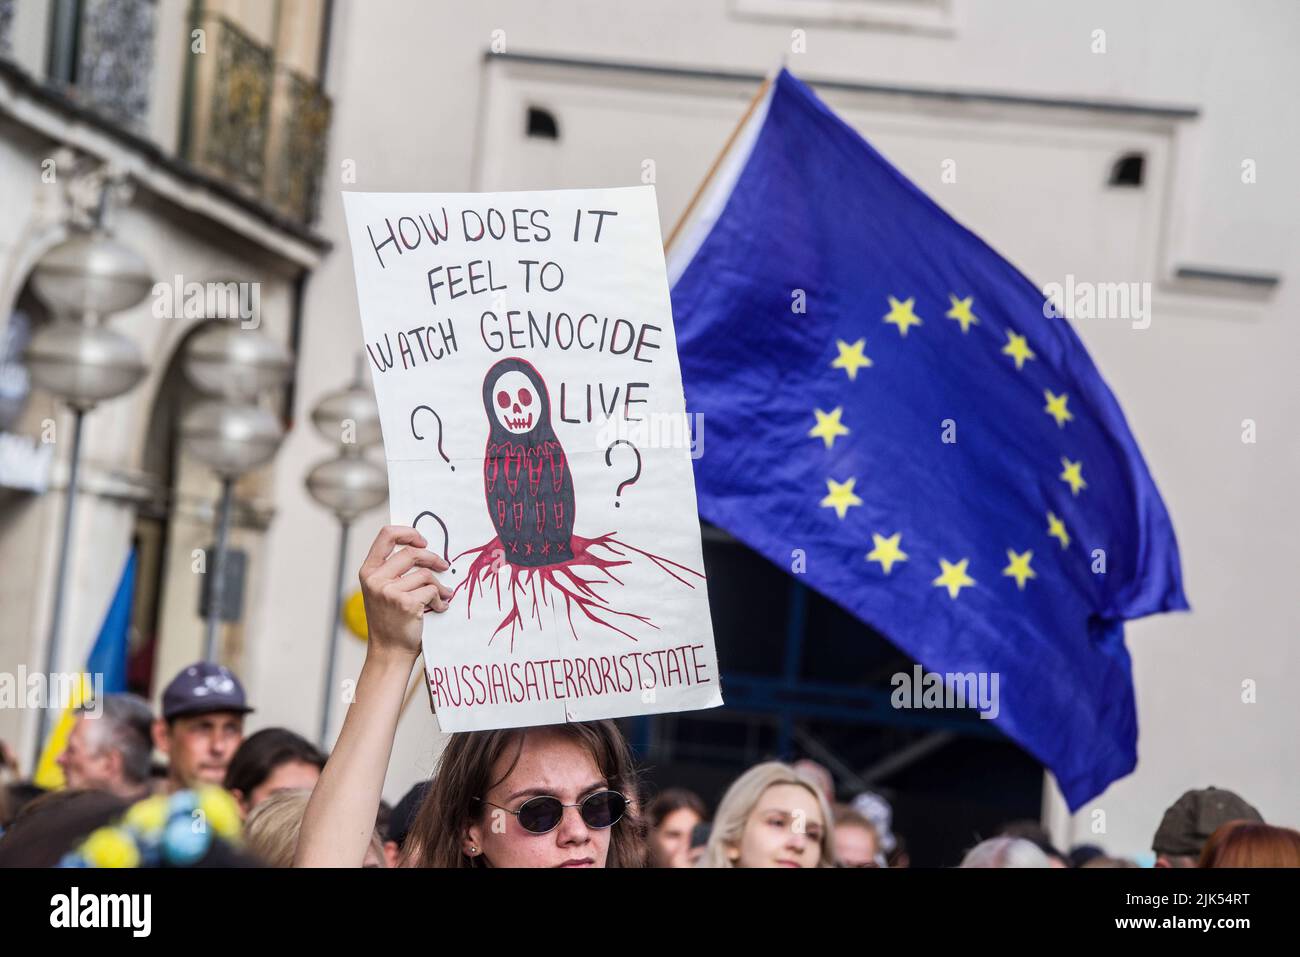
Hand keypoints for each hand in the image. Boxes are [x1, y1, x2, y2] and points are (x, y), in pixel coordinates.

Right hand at [358, 525, 451, 659]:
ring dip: (439, 586)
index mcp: (368, 571)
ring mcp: (388, 591)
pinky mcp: (405, 603)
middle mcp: (375, 579)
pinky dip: (440, 600)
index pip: (386, 535)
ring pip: (425, 574)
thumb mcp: (383, 590)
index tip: (422, 541)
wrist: (390, 651)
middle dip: (433, 558)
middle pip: (412, 553)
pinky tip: (439, 608)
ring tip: (442, 595)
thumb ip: (394, 569)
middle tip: (444, 565)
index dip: (408, 532)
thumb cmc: (391, 619)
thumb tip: (423, 547)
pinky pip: (432, 591)